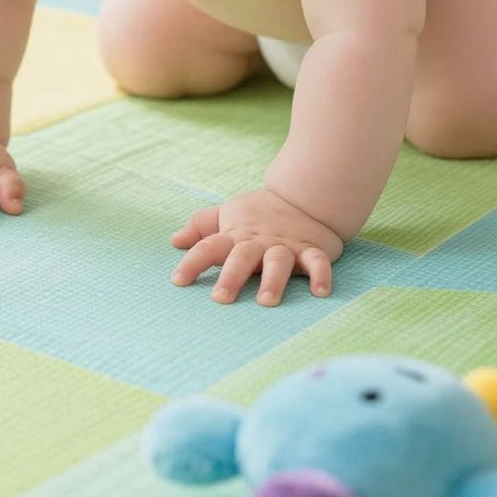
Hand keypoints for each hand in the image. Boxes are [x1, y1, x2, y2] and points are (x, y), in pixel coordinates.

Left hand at [170, 188, 343, 305]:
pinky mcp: (311, 250)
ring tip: (267, 301)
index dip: (192, 262)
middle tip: (221, 298)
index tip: (178, 281)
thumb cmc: (260, 212)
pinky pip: (317, 262)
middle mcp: (259, 242)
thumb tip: (175, 240)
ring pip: (278, 260)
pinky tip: (320, 293)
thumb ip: (201, 226)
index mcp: (236, 235)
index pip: (209, 246)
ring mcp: (286, 246)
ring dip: (273, 280)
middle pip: (242, 256)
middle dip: (231, 276)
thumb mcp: (227, 214)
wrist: (304, 195)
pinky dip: (320, 275)